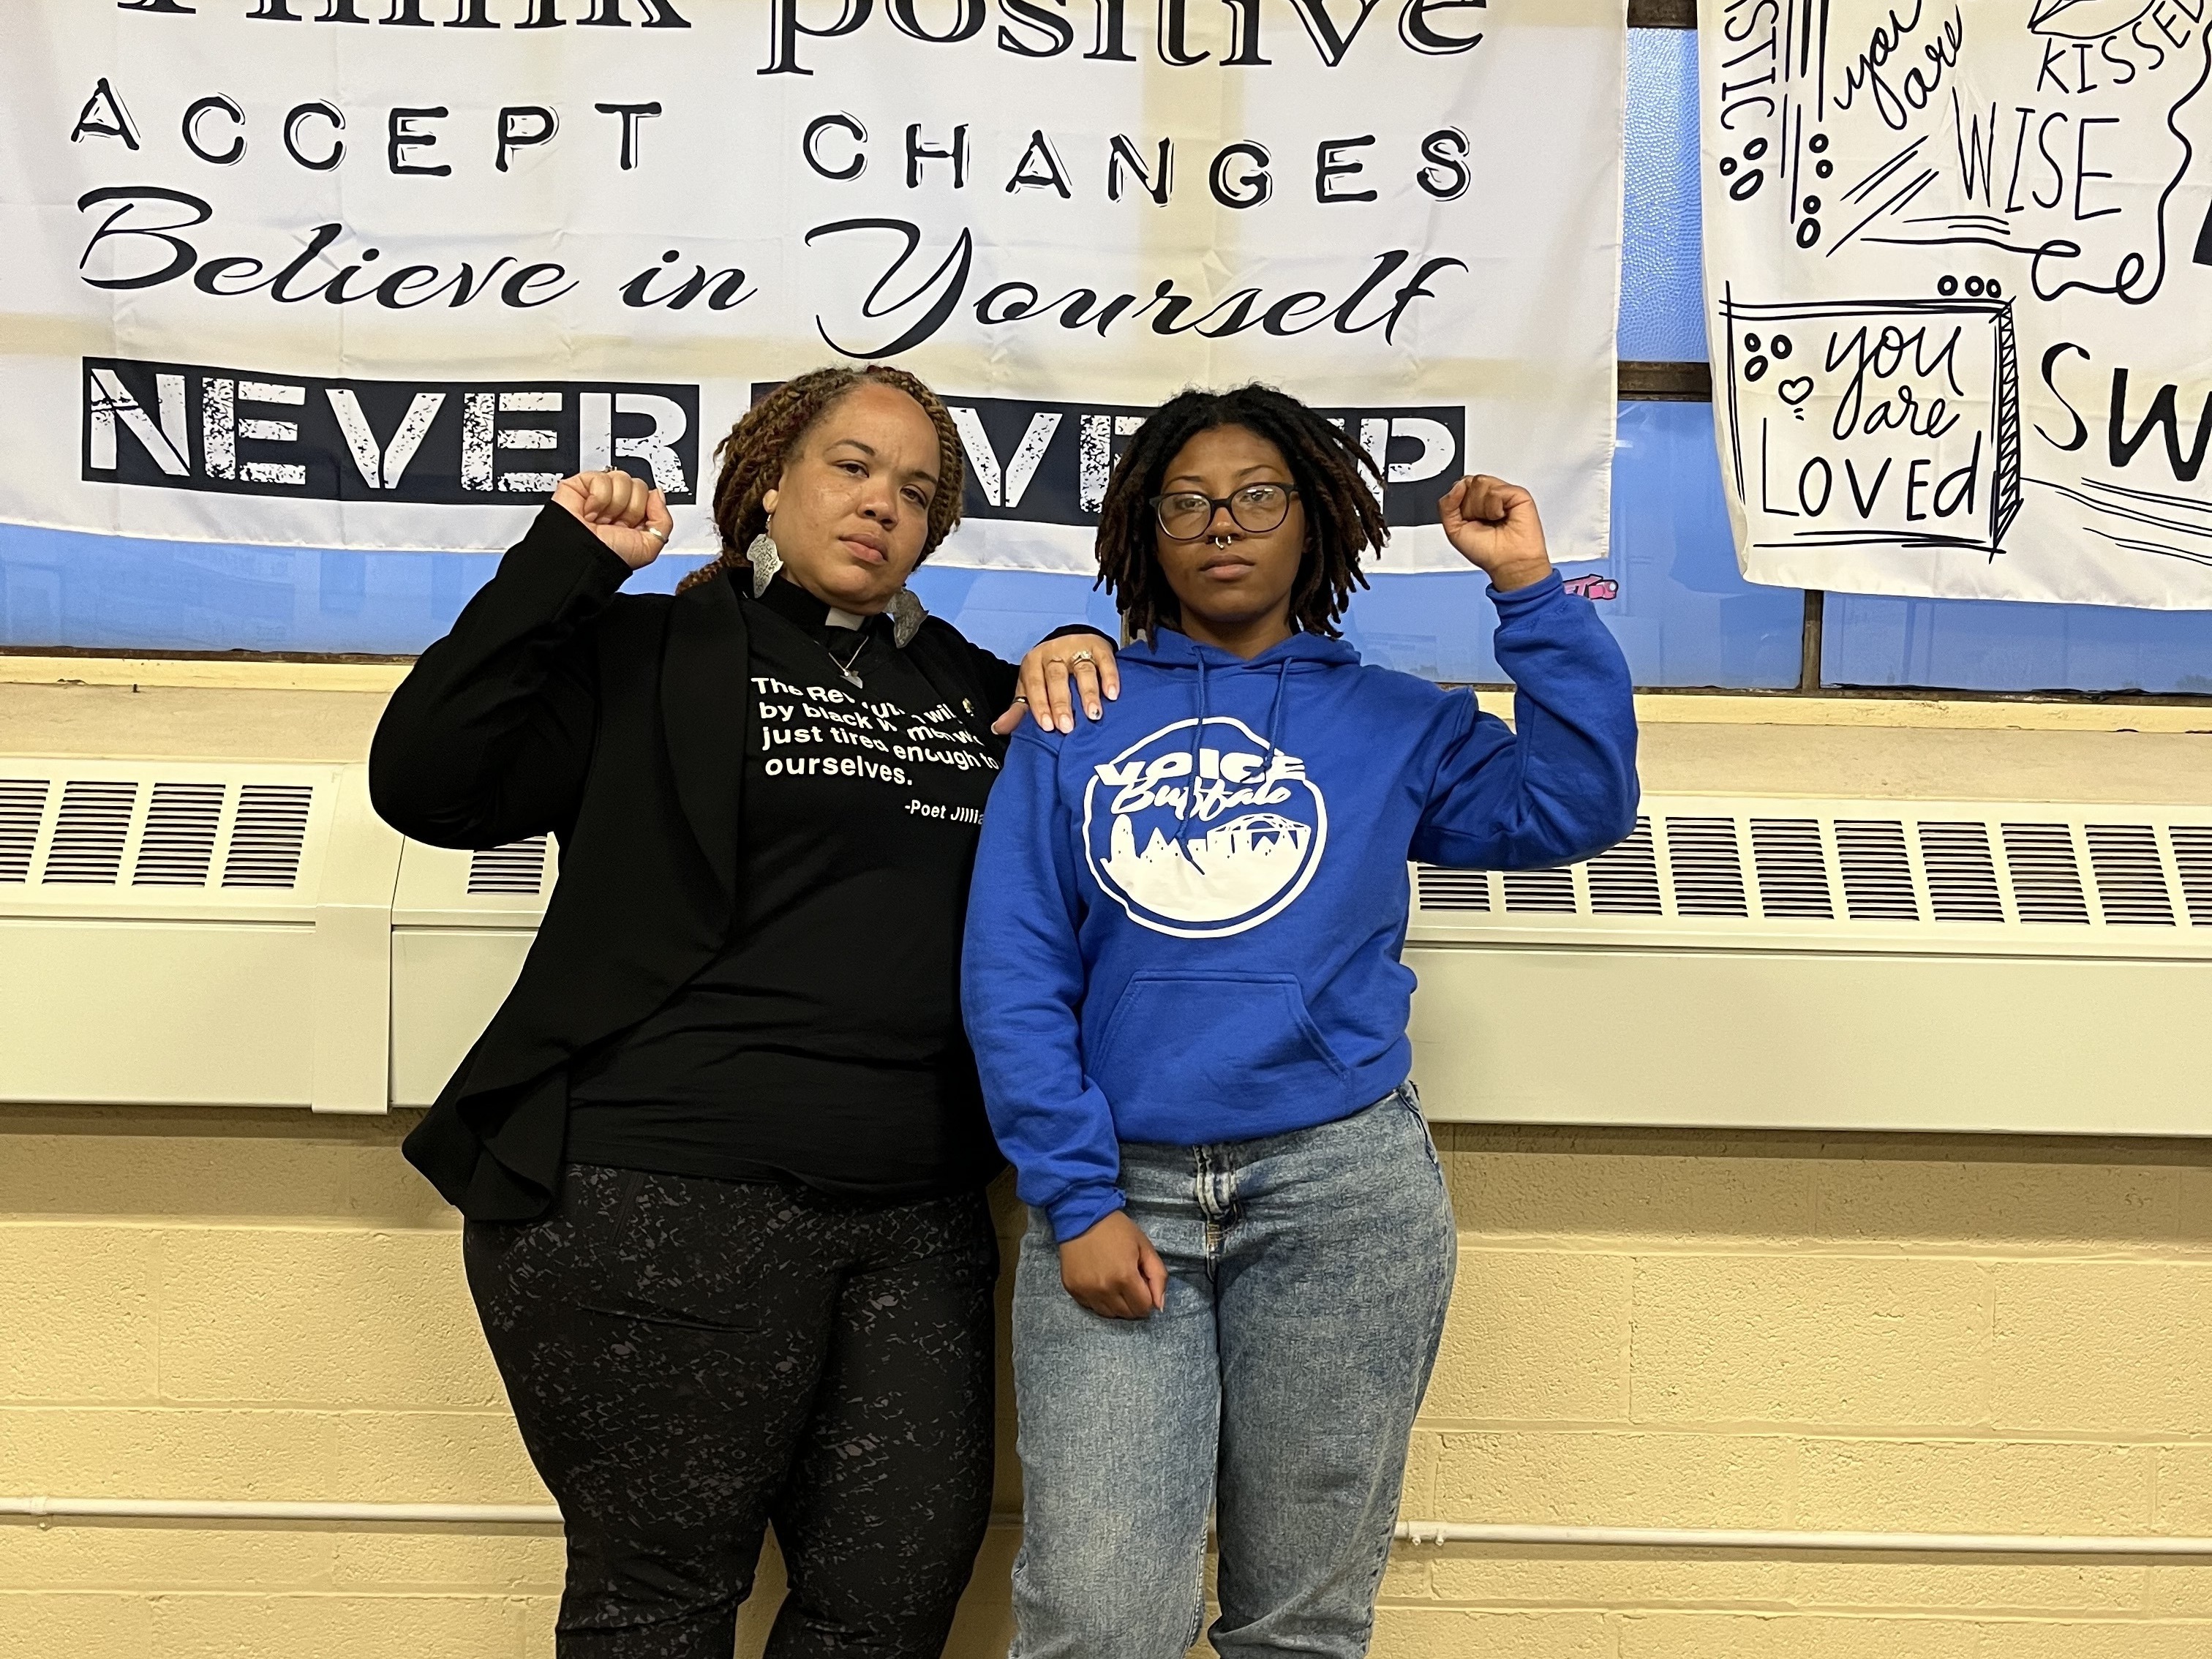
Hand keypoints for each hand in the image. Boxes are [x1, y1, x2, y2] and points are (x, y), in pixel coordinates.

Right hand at [553, 469, 671, 571]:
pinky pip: (602, 478)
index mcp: (633, 517)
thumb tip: (658, 494)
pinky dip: (598, 499)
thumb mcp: (649, 547)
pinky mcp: (582, 484)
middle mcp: (618, 504)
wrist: (583, 555)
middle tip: (616, 524)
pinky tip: (590, 512)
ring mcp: (600, 493)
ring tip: (602, 519)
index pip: (651, 495)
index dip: (645, 511)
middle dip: (630, 509)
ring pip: (622, 479)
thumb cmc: (609, 556)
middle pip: (639, 485)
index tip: (633, 527)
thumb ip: (663, 520)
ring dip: (614, 505)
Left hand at [994, 631, 1120, 735]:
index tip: (1048, 727)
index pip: (1035, 685)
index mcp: (1033, 663)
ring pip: (1082, 670)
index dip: (1040, 706)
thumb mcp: (1031, 689)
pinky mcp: (1098, 646)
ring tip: (1093, 715)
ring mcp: (1077, 649)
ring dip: (1088, 693)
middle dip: (1062, 703)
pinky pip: (1105, 661)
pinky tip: (1112, 694)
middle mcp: (1053, 654)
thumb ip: (1018, 710)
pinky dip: (1110, 677)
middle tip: (1067, 726)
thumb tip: (999, 728)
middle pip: (1057, 678)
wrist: (1071, 642)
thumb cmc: (1048, 673)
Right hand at [1058, 1209, 1166, 1319]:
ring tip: (1115, 1283)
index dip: (1148, 1299)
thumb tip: (1159, 1306)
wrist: (1083, 1217)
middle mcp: (1104, 1289)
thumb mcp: (1145, 1247)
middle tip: (1130, 1283)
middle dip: (1134, 1303)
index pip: (1143, 1308)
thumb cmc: (1117, 1230)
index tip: (1143, 1285)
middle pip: (1127, 1314)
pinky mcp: (1073, 1289)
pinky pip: (1091, 1307)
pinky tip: (1100, 1282)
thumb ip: (1158, 1276)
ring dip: (1117, 1304)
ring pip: (1109, 1314)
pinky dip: (1099, 1300)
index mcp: (1125, 1277)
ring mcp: (1086, 1291)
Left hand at [1439, 475, 1552, 592]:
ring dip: (1483, 508)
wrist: (1508, 563)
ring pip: (1480, 482)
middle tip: (1484, 522)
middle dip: (1471, 507)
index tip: (1468, 519)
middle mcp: (1489, 495)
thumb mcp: (1453, 529)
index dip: (1459, 502)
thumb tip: (1457, 486)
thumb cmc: (1487, 551)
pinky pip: (1495, 491)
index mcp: (1474, 502)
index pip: (1459, 485)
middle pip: (1468, 482)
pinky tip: (1503, 517)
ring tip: (1494, 520)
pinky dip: (1495, 508)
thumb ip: (1446, 505)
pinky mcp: (1517, 493)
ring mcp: (1503, 493)